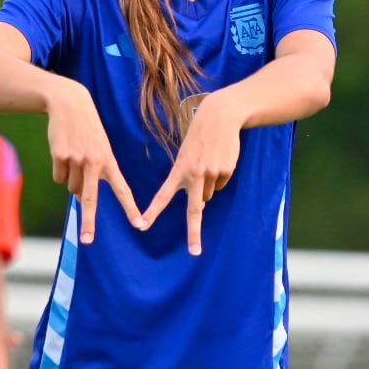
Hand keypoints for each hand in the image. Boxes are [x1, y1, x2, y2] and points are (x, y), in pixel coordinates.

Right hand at [46, 83, 144, 242]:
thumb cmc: (87, 130)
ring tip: (74, 157)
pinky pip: (58, 176)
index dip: (130, 208)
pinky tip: (63, 152)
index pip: (122, 189)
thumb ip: (93, 174)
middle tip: (88, 240)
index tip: (139, 224)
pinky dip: (59, 169)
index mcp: (109, 161)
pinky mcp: (60, 156)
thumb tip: (80, 199)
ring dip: (71, 179)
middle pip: (91, 199)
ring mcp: (76, 159)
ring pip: (71, 187)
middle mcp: (94, 162)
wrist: (70, 104)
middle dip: (89, 222)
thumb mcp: (98, 148)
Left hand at [140, 93, 240, 255]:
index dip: (152, 211)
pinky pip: (222, 183)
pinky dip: (221, 175)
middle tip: (194, 252)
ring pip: (210, 194)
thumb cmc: (199, 136)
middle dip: (194, 233)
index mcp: (179, 170)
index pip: (163, 195)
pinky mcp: (226, 170)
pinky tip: (220, 158)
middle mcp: (194, 174)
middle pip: (194, 210)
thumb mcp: (186, 154)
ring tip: (209, 161)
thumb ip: (189, 178)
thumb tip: (203, 203)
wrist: (220, 116)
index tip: (142, 226)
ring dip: (209, 184)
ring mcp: (211, 173)